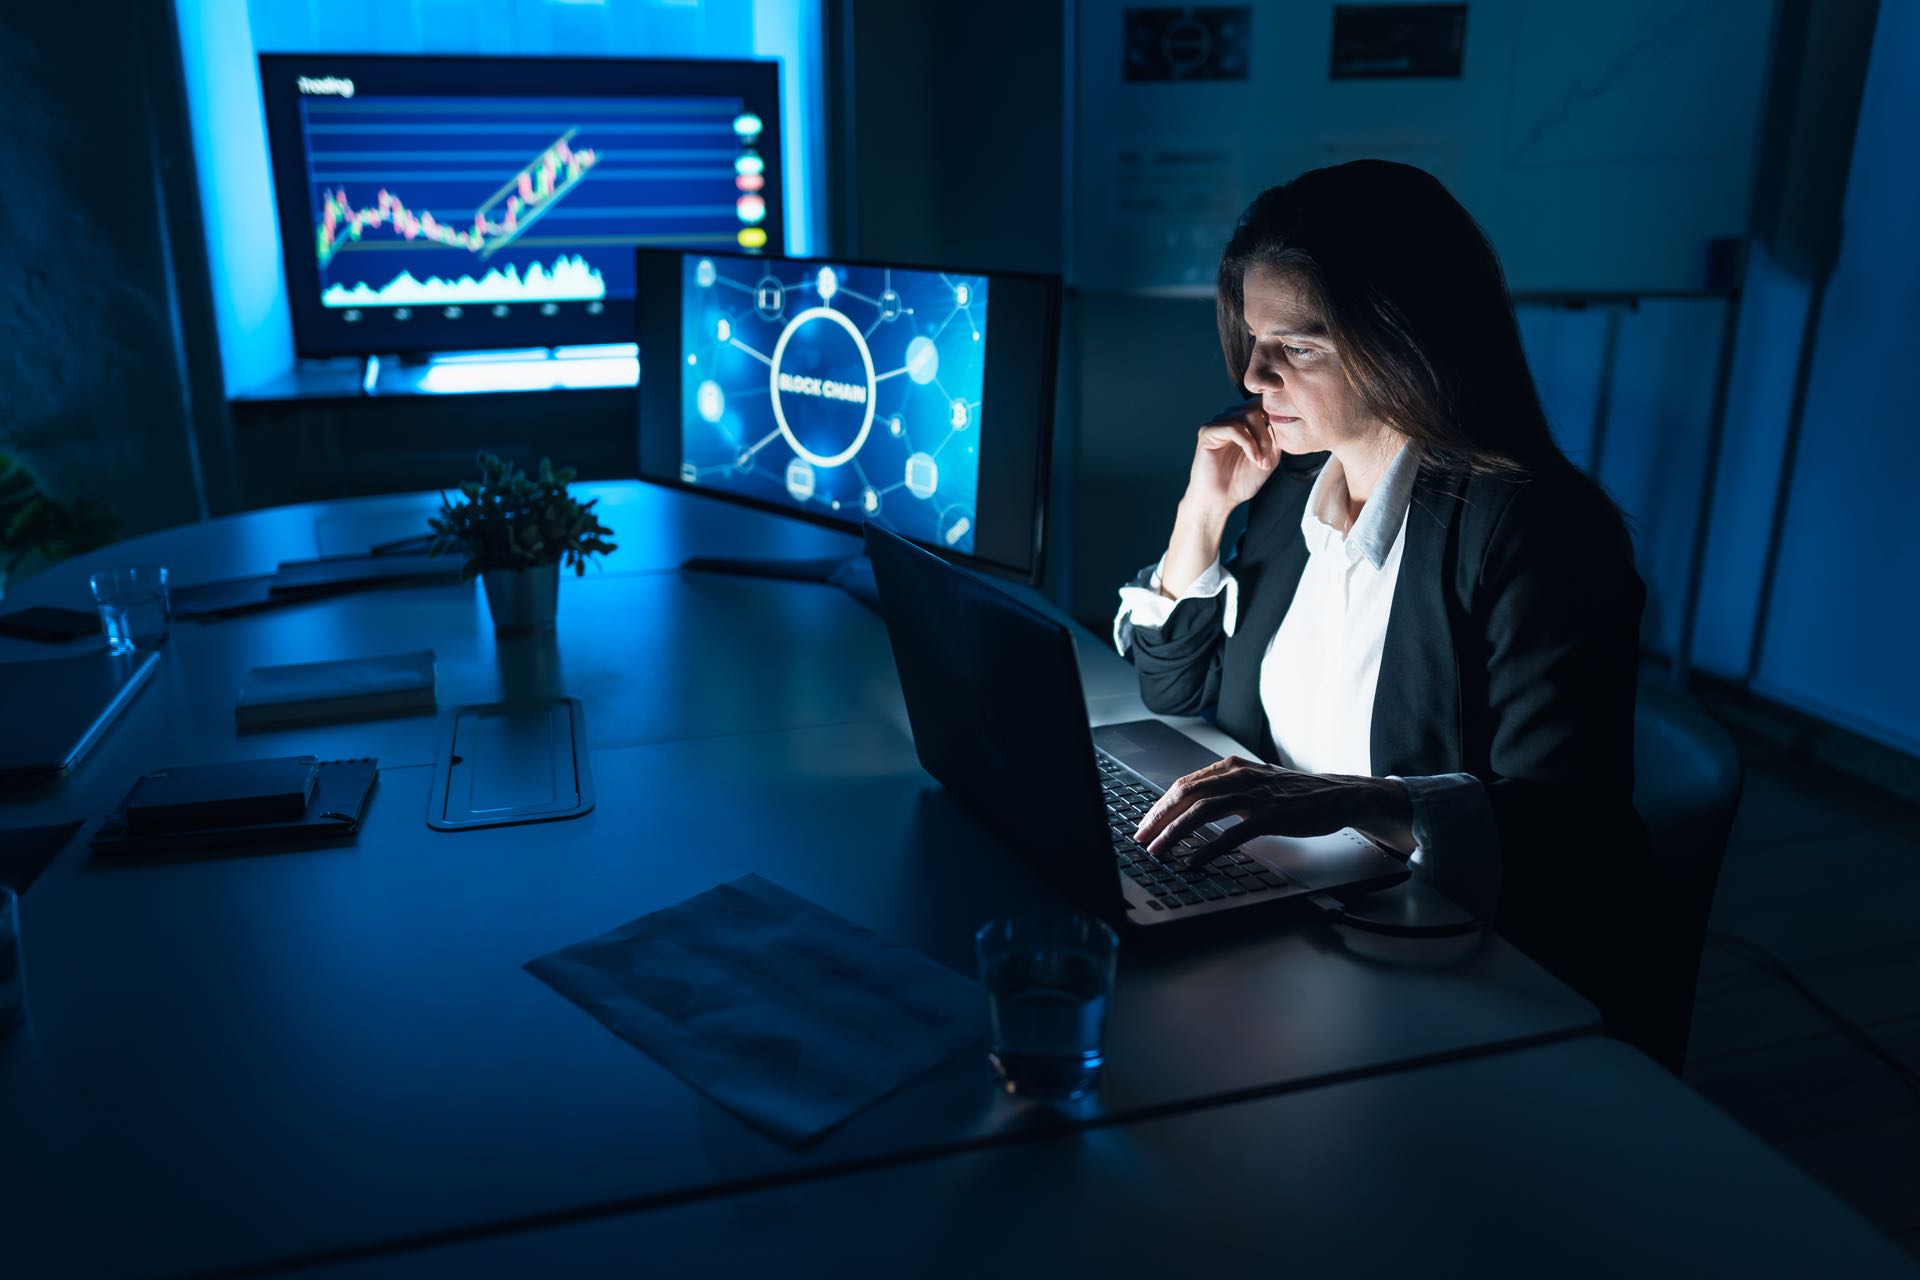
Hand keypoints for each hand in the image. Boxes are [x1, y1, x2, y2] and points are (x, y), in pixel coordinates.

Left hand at [1132, 756, 1413, 861]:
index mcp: (1232, 767)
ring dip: (1175, 833)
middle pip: (1185, 794)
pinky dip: (1209, 849)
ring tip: (1158, 851)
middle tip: (1141, 839)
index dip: (1160, 805)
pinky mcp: (1270, 816)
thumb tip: (1191, 807)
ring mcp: (1254, 795)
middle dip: (1158, 818)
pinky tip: (1195, 862)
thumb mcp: (1255, 783)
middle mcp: (1239, 776)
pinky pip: (1232, 834)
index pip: (1184, 784)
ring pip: (1202, 812)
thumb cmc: (1295, 794)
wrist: (1337, 795)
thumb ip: (1226, 790)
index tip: (1144, 824)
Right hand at [1183, 399, 1281, 519]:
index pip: (1262, 402)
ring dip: (1260, 439)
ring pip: (1247, 416)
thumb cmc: (1242, 481)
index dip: (1276, 412)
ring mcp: (1218, 423)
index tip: (1285, 433)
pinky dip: (1248, 443)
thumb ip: (1277, 437)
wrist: (1220, 500)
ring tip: (1261, 461)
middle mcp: (1230, 417)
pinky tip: (1254, 458)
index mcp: (1244, 422)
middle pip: (1256, 408)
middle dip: (1268, 433)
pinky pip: (1233, 427)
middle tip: (1270, 457)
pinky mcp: (1208, 432)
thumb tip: (1286, 420)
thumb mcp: (1269, 457)